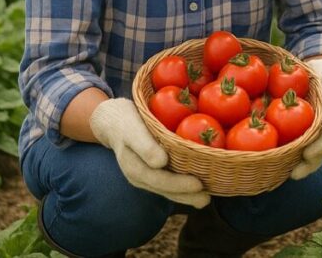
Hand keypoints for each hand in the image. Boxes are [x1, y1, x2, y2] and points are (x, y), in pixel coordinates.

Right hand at [89, 98, 209, 207]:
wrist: (114, 121)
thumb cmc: (126, 120)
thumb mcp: (133, 127)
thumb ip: (144, 145)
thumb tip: (160, 163)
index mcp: (133, 165)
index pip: (158, 178)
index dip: (178, 183)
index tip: (198, 184)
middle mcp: (137, 174)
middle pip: (163, 187)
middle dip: (185, 194)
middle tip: (207, 198)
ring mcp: (142, 176)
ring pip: (164, 189)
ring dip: (185, 196)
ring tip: (205, 200)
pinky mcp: (148, 174)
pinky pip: (164, 184)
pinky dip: (180, 189)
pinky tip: (196, 191)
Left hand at [290, 58, 321, 179]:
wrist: (319, 70)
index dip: (318, 150)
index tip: (308, 156)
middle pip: (317, 153)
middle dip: (307, 165)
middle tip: (295, 174)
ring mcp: (313, 133)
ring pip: (307, 153)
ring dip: (298, 165)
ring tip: (286, 176)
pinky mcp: (301, 130)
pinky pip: (295, 145)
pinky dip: (287, 154)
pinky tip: (274, 162)